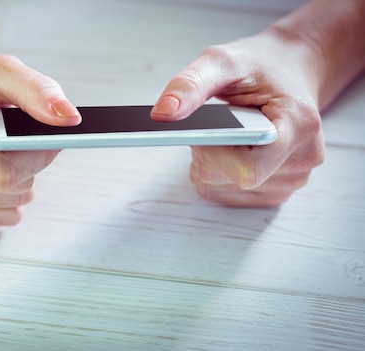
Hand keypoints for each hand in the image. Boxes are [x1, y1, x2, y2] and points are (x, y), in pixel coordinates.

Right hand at [0, 46, 80, 225]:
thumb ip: (36, 90)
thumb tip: (68, 119)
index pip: (2, 170)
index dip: (36, 156)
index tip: (47, 138)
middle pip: (7, 188)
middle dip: (29, 163)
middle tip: (20, 136)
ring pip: (7, 204)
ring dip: (18, 179)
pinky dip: (5, 195)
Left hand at [150, 31, 324, 206]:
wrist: (288, 70)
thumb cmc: (259, 65)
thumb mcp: (222, 60)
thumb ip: (191, 85)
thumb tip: (162, 114)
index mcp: (299, 124)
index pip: (248, 167)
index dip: (213, 152)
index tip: (197, 131)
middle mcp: (303, 158)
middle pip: (230, 178)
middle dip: (207, 151)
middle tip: (213, 122)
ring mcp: (292, 180)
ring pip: (222, 187)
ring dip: (209, 161)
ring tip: (226, 131)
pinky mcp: (275, 191)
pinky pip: (224, 194)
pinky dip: (214, 171)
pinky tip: (226, 148)